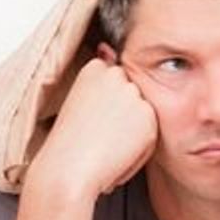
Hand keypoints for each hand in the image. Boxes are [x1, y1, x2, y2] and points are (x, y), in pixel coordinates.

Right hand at [32, 59, 157, 196]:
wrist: (67, 170)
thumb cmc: (69, 145)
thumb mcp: (80, 103)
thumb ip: (101, 81)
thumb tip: (107, 49)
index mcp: (94, 68)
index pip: (116, 86)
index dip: (106, 111)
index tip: (92, 124)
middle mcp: (116, 75)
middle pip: (132, 99)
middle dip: (122, 121)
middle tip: (98, 138)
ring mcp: (134, 93)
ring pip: (143, 118)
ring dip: (131, 137)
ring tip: (104, 147)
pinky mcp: (149, 116)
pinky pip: (151, 138)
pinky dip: (138, 153)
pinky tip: (116, 155)